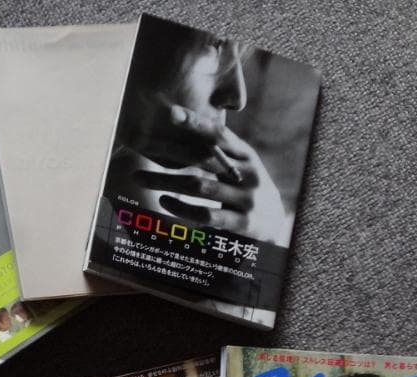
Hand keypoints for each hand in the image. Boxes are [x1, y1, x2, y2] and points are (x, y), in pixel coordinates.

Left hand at [128, 103, 288, 243]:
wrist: (275, 223)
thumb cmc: (246, 188)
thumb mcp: (240, 166)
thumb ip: (219, 153)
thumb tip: (181, 131)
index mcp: (246, 155)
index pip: (219, 135)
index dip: (196, 123)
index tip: (171, 113)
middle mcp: (248, 173)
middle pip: (203, 160)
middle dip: (169, 156)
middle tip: (141, 151)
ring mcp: (247, 198)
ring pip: (199, 186)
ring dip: (166, 182)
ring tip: (142, 179)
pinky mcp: (242, 222)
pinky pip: (205, 214)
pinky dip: (181, 208)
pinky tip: (164, 202)